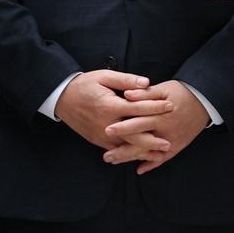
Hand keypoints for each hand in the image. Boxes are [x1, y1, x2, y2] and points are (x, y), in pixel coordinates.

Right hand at [54, 71, 169, 150]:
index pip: (138, 108)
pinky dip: (129, 154)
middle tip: (169, 141)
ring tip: (160, 154)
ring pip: (126, 146)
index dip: (156, 107)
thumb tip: (146, 83)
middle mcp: (106, 123)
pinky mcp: (98, 141)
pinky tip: (141, 156)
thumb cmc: (85, 85)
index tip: (171, 106)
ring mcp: (101, 135)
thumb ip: (126, 80)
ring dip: (143, 151)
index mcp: (109, 105)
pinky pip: (116, 150)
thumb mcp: (104, 76)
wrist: (62, 98)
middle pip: (134, 134)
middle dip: (153, 139)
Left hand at [103, 81, 209, 173]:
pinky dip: (151, 164)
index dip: (122, 127)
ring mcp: (172, 140)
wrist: (204, 101)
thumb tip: (126, 95)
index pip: (138, 122)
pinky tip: (138, 170)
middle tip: (106, 156)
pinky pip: (163, 158)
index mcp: (161, 115)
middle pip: (141, 142)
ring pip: (149, 153)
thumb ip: (144, 94)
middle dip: (122, 150)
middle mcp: (166, 130)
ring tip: (114, 161)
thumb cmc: (180, 92)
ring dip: (131, 158)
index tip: (106, 131)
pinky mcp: (177, 146)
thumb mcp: (163, 89)